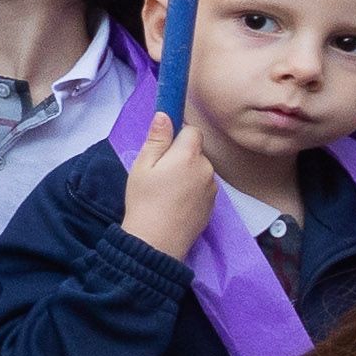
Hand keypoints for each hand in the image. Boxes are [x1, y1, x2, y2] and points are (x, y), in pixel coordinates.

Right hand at [119, 112, 217, 258]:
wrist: (156, 242)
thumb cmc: (144, 201)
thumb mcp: (143, 166)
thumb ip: (157, 138)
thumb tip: (165, 114)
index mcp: (188, 155)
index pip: (192, 130)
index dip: (178, 135)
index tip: (163, 146)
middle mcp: (206, 168)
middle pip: (197, 151)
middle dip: (181, 155)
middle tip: (159, 172)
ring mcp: (212, 188)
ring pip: (200, 169)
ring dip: (188, 173)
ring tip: (167, 191)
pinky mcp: (213, 205)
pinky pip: (203, 186)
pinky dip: (192, 189)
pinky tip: (176, 203)